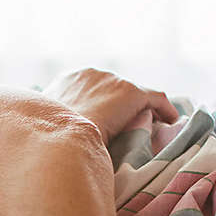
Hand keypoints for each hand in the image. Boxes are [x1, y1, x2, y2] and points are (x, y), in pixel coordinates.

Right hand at [42, 68, 179, 144]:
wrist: (60, 141)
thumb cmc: (49, 141)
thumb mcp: (46, 124)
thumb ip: (57, 121)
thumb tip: (59, 134)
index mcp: (68, 79)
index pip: (93, 87)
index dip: (102, 104)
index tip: (106, 120)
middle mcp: (91, 73)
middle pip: (115, 88)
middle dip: (121, 105)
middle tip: (127, 127)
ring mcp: (112, 80)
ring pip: (136, 95)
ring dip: (143, 109)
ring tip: (150, 127)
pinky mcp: (131, 92)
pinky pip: (156, 99)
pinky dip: (165, 110)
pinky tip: (170, 123)